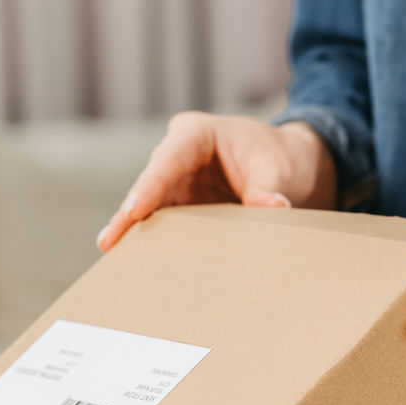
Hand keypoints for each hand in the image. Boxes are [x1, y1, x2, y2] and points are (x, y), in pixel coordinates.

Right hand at [96, 113, 336, 251]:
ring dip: (139, 236)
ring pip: (152, 211)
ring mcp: (178, 184)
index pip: (167, 161)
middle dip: (130, 216)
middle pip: (150, 187)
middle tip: (110, 244)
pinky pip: (166, 227)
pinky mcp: (184, 208)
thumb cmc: (285, 157)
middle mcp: (179, 157)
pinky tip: (141, 270)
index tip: (132, 212)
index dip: (148, 187)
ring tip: (118, 264)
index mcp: (197, 134)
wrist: (296, 166)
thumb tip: (275, 209)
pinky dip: (157, 246)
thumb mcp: (280, 169)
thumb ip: (270, 190)